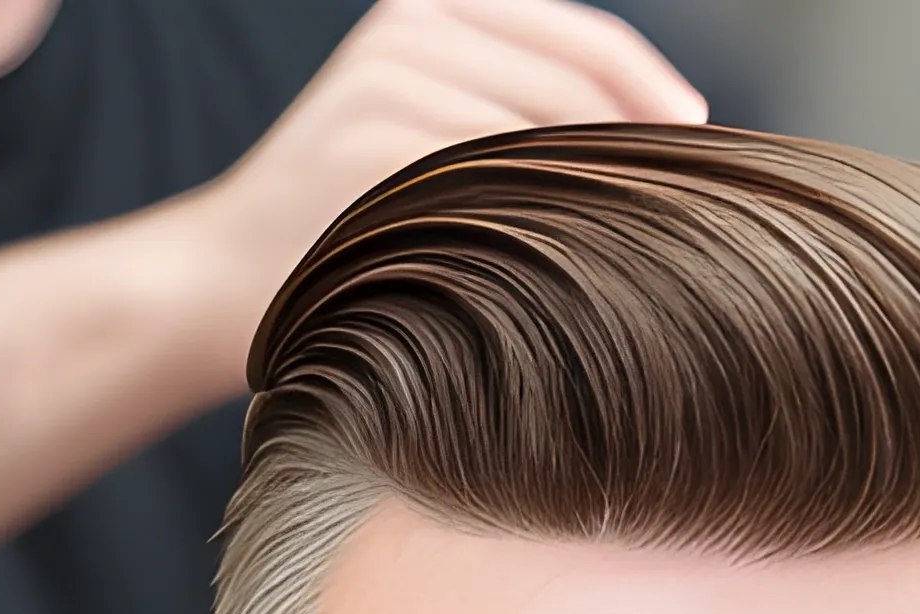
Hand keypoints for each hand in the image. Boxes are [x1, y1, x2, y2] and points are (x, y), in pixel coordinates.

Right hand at [188, 0, 705, 364]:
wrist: (221, 280)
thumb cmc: (351, 233)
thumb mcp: (428, 141)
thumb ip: (517, 120)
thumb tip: (660, 147)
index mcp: (432, 10)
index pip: (585, 40)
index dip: (653, 96)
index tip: (698, 149)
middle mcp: (412, 30)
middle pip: (579, 87)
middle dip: (640, 153)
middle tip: (687, 217)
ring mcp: (391, 83)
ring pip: (548, 138)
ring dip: (602, 199)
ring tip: (639, 254)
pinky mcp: (375, 144)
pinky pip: (502, 183)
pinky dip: (549, 227)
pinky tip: (576, 273)